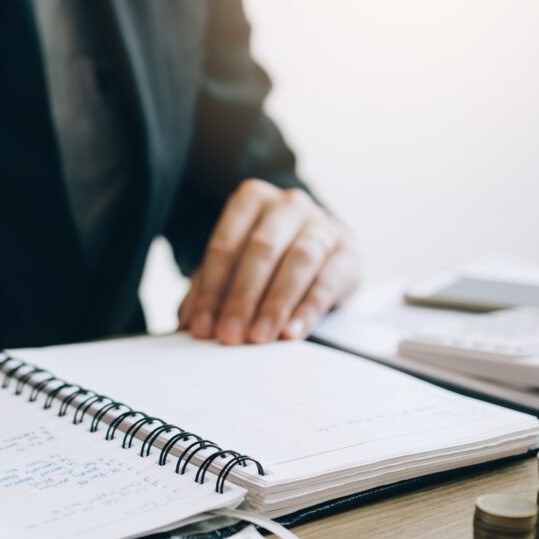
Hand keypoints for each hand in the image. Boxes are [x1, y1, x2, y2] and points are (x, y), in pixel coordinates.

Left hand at [178, 179, 360, 344]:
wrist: (322, 252)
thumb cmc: (269, 260)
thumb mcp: (234, 268)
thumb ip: (209, 290)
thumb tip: (189, 324)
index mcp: (252, 200)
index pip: (225, 245)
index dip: (211, 289)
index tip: (201, 327)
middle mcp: (289, 205)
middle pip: (261, 250)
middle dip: (242, 297)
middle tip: (229, 335)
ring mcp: (323, 225)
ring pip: (298, 261)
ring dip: (275, 304)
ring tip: (259, 338)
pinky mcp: (349, 252)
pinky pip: (327, 281)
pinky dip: (308, 310)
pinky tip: (292, 333)